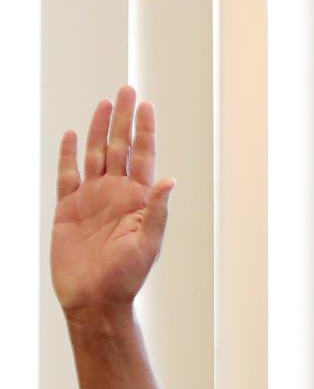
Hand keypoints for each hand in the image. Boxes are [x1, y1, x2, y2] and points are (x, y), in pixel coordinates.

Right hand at [51, 85, 175, 316]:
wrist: (94, 299)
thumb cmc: (127, 278)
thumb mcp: (148, 245)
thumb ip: (158, 212)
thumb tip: (170, 180)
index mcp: (138, 200)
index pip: (143, 156)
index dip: (145, 131)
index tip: (146, 105)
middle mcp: (116, 194)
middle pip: (119, 147)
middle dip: (123, 119)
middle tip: (126, 89)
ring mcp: (92, 199)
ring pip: (94, 155)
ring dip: (97, 129)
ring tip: (104, 103)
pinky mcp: (68, 208)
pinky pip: (67, 175)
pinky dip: (68, 154)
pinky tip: (71, 135)